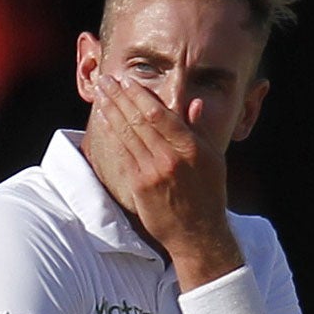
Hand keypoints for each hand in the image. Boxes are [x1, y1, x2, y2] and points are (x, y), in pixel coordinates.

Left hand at [87, 73, 244, 286]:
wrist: (198, 234)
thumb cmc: (208, 196)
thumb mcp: (213, 161)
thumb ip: (200, 130)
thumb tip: (195, 102)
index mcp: (191, 148)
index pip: (160, 114)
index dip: (140, 95)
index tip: (127, 80)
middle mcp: (171, 158)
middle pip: (139, 119)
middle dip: (120, 96)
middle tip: (106, 79)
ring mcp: (153, 172)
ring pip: (127, 133)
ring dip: (111, 110)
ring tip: (100, 93)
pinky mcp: (140, 186)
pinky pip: (122, 153)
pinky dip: (112, 133)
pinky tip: (104, 119)